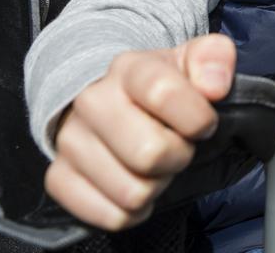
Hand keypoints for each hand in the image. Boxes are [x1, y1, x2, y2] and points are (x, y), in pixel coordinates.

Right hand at [44, 33, 235, 229]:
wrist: (114, 101)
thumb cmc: (165, 85)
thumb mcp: (196, 60)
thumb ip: (215, 59)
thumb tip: (214, 87)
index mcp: (129, 68)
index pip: (162, 92)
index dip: (196, 118)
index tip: (204, 124)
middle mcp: (92, 101)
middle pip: (150, 154)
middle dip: (178, 157)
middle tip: (177, 146)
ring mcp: (70, 141)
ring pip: (133, 192)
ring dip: (157, 186)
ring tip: (155, 165)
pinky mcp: (59, 178)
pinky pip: (111, 216)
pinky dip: (133, 211)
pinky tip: (136, 183)